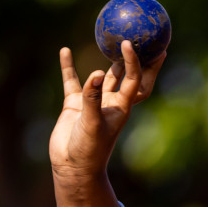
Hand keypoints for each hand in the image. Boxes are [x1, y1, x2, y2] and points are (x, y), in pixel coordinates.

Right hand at [49, 41, 165, 178]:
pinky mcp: (75, 105)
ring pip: (103, 76)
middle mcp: (110, 102)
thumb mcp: (92, 124)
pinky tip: (64, 51)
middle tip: (142, 39)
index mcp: (121, 107)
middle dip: (136, 60)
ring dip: (109, 60)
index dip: (135, 61)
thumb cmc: (88, 150)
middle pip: (127, 75)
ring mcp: (93, 102)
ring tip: (112, 40)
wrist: (72, 167)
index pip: (133, 78)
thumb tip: (98, 75)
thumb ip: (94, 99)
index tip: (131, 43)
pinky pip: (72, 82)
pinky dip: (68, 67)